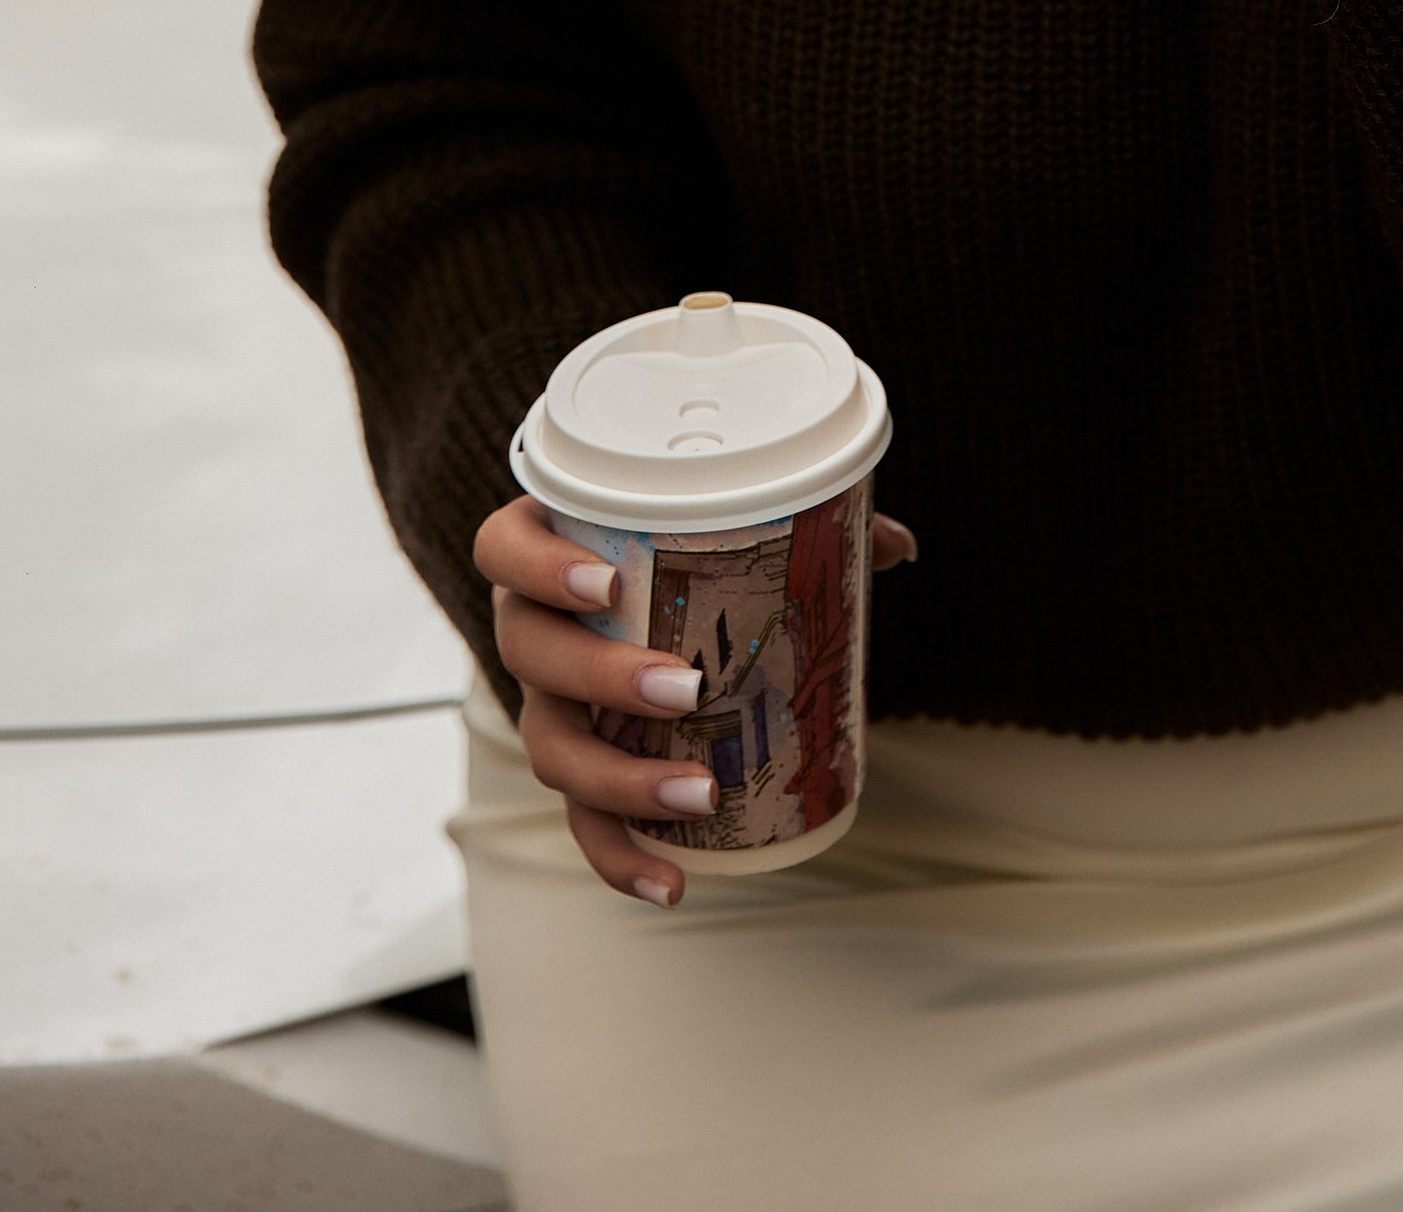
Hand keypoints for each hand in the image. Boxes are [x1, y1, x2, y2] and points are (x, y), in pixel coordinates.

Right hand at [474, 495, 918, 905]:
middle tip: (685, 685)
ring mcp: (546, 705)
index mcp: (547, 549)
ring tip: (701, 792)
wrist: (642, 599)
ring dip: (621, 778)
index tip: (606, 583)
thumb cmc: (675, 544)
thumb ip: (801, 519)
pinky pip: (581, 822)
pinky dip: (621, 857)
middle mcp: (530, 629)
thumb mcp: (726, 520)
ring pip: (551, 749)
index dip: (540, 568)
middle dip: (603, 676)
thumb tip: (898, 545)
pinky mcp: (579, 768)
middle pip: (531, 655)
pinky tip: (672, 883)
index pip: (504, 549)